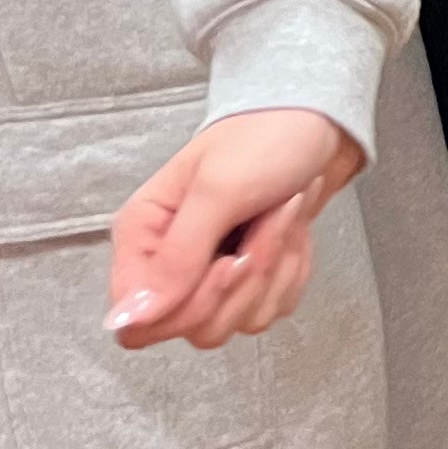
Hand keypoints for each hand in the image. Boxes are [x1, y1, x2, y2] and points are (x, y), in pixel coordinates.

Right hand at [106, 109, 360, 351]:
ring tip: (285, 212)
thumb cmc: (266, 137)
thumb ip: (175, 259)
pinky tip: (296, 228)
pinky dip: (293, 269)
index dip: (188, 308)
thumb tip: (126, 321)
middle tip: (266, 222)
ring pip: (238, 321)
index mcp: (142, 237)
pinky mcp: (250, 279)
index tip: (227, 263)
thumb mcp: (219, 190)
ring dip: (275, 267)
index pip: (139, 324)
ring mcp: (211, 274)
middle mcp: (169, 264)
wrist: (321, 120)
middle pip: (195, 328)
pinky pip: (270, 307)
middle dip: (246, 281)